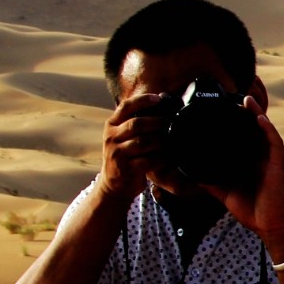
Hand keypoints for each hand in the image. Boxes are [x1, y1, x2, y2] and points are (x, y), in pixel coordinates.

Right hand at [96, 91, 166, 205]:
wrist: (114, 184)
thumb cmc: (125, 155)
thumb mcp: (123, 136)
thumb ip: (136, 122)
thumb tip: (163, 101)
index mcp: (111, 125)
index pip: (126, 107)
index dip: (142, 100)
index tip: (159, 98)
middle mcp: (111, 137)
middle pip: (136, 124)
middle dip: (157, 122)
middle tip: (171, 122)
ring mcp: (117, 153)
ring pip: (143, 142)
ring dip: (161, 140)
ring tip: (172, 139)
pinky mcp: (125, 169)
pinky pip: (147, 160)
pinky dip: (161, 158)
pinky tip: (168, 157)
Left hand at [203, 97, 283, 260]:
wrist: (268, 226)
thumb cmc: (251, 209)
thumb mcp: (223, 192)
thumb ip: (209, 180)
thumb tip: (189, 172)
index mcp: (248, 161)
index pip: (241, 137)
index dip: (234, 123)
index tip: (221, 110)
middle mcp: (259, 157)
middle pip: (253, 129)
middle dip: (245, 113)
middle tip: (233, 97)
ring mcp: (269, 159)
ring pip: (264, 131)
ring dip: (256, 114)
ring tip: (246, 100)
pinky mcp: (277, 164)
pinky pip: (274, 142)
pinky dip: (267, 129)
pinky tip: (259, 118)